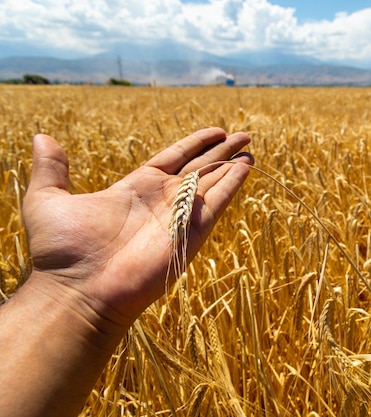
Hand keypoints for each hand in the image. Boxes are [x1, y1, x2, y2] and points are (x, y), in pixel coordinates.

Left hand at [22, 127, 252, 327]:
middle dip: (221, 152)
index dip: (195, 144)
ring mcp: (179, 216)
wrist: (80, 290)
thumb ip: (52, 170)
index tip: (215, 131)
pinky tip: (246, 167)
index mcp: (136, 188)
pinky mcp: (192, 231)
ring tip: (250, 149)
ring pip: (213, 182)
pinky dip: (233, 184)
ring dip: (233, 165)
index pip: (174, 158)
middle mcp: (162, 200)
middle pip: (200, 168)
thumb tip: (41, 138)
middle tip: (242, 136)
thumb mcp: (47, 201)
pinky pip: (218, 201)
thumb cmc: (63, 251)